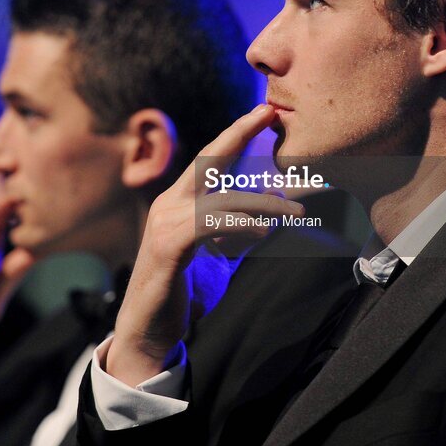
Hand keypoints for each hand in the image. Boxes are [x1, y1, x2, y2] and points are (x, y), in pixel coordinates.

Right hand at [105, 104, 304, 385]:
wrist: (149, 334)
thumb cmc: (184, 294)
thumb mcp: (220, 257)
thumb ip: (240, 233)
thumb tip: (273, 216)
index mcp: (181, 203)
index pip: (211, 160)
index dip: (236, 134)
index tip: (263, 112)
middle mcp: (170, 204)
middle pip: (208, 159)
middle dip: (239, 133)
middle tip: (268, 111)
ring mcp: (165, 223)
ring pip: (222, 197)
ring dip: (264, 203)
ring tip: (297, 212)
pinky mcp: (167, 246)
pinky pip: (211, 224)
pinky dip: (241, 225)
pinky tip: (265, 232)